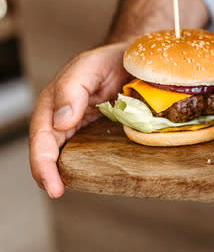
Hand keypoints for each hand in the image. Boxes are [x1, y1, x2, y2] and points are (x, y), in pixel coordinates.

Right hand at [29, 42, 129, 197]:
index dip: (43, 163)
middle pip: (49, 151)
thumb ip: (71, 88)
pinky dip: (89, 166)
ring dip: (67, 173)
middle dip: (48, 174)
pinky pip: (90, 152)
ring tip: (69, 189)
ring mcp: (81, 127)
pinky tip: (96, 177)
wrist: (133, 59)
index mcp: (54, 103)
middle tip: (57, 191)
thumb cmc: (109, 59)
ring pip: (68, 155)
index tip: (51, 185)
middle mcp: (63, 118)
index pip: (42, 138)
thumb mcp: (90, 66)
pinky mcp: (98, 132)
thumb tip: (60, 122)